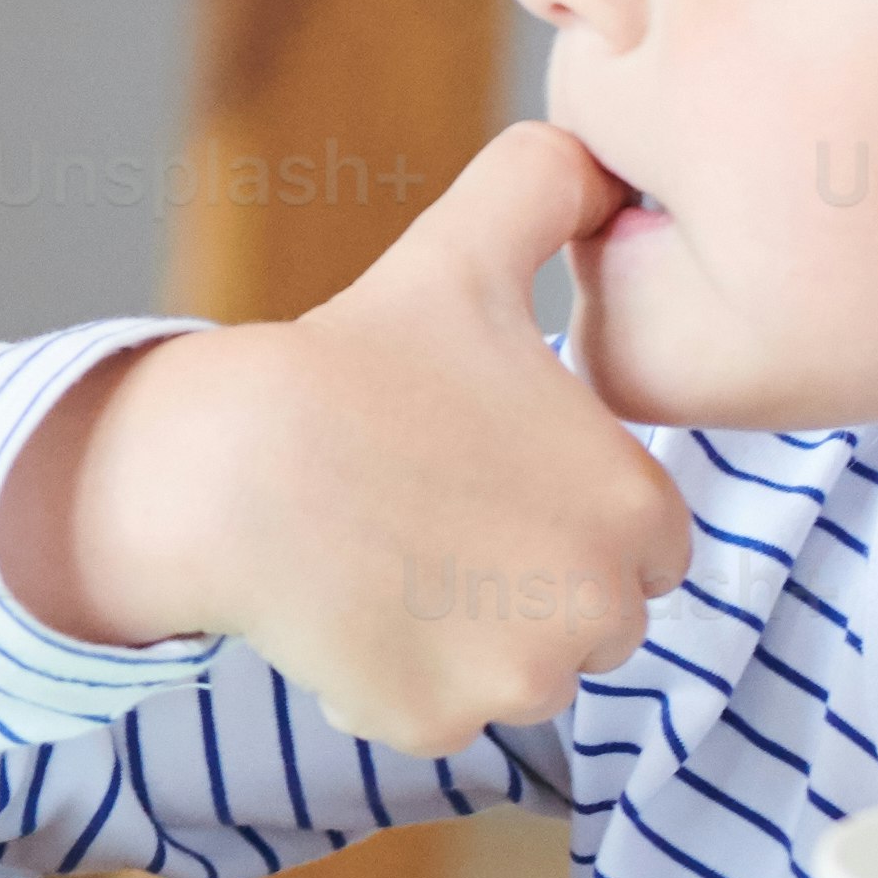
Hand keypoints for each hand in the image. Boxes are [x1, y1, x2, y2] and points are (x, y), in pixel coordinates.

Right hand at [20, 121, 698, 752]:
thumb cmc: (355, 360)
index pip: (646, 542)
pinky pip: (436, 713)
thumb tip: (592, 152)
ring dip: (467, 633)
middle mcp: (601, 610)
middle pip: (590, 616)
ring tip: (392, 555)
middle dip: (528, 578)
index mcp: (639, 509)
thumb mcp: (462, 254)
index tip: (492, 474)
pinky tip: (350, 603)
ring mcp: (516, 680)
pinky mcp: (436, 725)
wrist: (232, 463)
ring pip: (515, 670)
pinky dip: (397, 677)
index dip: (568, 506)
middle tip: (436, 512)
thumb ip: (545, 188)